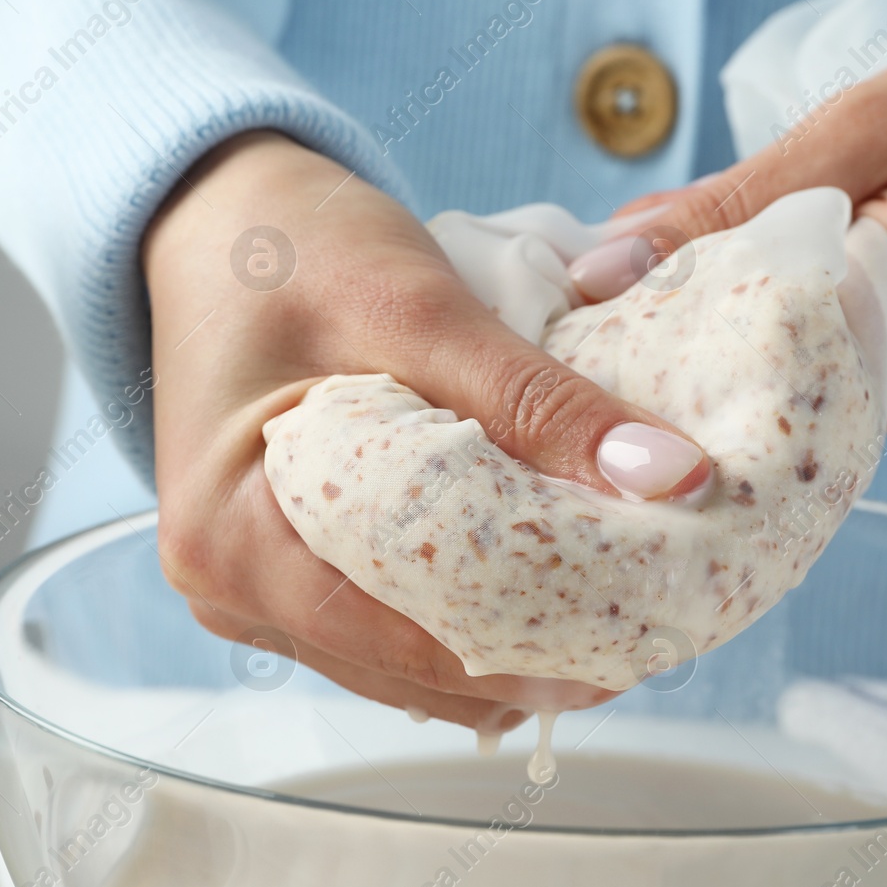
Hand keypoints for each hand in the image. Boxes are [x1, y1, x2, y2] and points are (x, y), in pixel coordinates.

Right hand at [143, 131, 708, 727]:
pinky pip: (382, 630)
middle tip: (641, 627)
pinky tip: (531, 590)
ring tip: (602, 611)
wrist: (218, 217)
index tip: (637, 638)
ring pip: (399, 663)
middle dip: (527, 654)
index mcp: (231, 537)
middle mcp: (226, 585)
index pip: (404, 641)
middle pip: (406, 669)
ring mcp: (247, 586)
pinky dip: (459, 616)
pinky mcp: (278, 569)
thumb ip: (539, 400)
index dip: (531, 648)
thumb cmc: (294, 249)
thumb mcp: (422, 311)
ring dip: (498, 644)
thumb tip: (668, 477)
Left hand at [571, 33, 886, 423]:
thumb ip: (739, 200)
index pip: (714, 372)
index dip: (623, 353)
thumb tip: (609, 260)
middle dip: (643, 370)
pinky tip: (695, 324)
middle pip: (727, 404)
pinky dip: (741, 356)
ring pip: (758, 403)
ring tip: (614, 329)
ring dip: (690, 363)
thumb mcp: (871, 126)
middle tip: (566, 336)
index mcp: (882, 328)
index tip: (557, 328)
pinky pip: (798, 390)